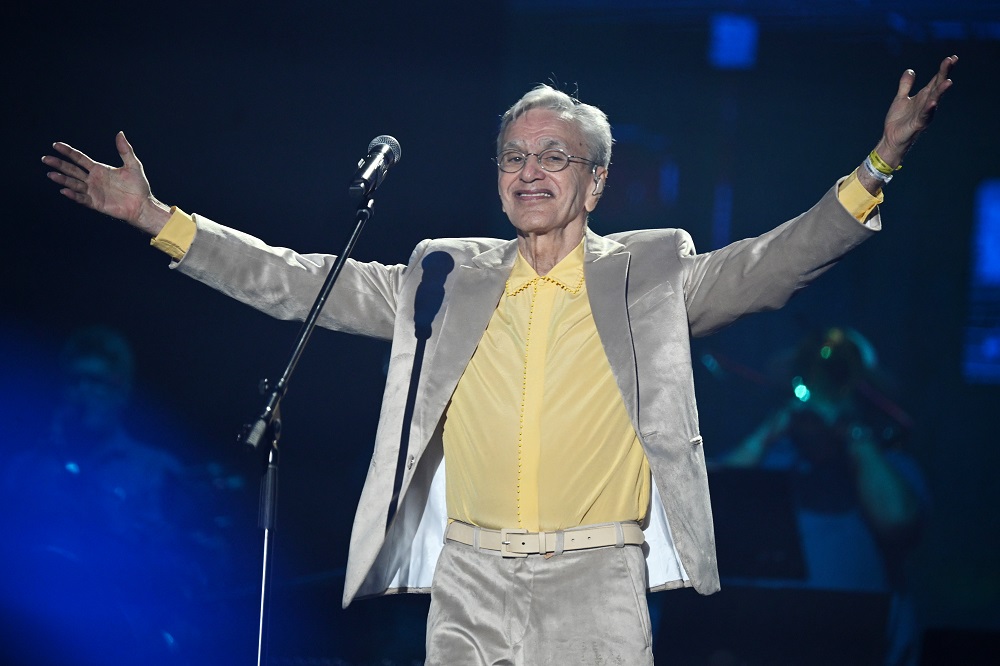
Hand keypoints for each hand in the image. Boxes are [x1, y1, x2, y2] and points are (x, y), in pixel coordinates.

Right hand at [42, 131, 169, 234]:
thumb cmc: (139, 186)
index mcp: (99, 169)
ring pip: (74, 184)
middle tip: (45, 158)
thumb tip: (120, 133)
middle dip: (59, 164)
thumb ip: (125, 150)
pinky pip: (82, 198)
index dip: (68, 152)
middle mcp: (93, 180)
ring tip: (51, 174)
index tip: (56, 145)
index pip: (79, 158)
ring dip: (62, 179)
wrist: (143, 205)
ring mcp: (93, 191)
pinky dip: (74, 195)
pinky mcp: (96, 203)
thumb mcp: (133, 165)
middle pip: (72, 170)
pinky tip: (64, 190)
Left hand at [879, 55, 957, 165]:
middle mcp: (927, 103)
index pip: (936, 80)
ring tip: (948, 81)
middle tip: (951, 61)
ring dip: (941, 91)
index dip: (943, 69)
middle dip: (944, 73)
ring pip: (935, 99)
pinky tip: (933, 102)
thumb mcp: (901, 98)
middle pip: (938, 86)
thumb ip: (906, 85)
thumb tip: (910, 70)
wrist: (891, 138)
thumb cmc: (899, 119)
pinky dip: (929, 109)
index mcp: (924, 96)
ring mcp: (924, 113)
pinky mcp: (918, 123)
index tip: (952, 57)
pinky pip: (924, 115)